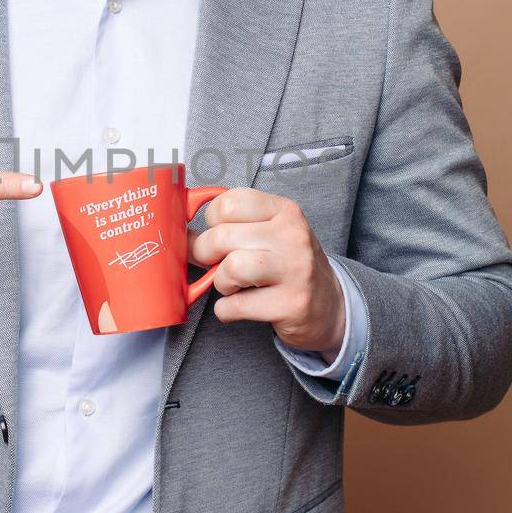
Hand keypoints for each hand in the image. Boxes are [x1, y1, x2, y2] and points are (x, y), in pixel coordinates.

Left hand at [186, 187, 345, 359]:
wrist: (330, 306)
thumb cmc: (288, 265)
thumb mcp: (269, 234)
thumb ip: (231, 226)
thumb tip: (181, 231)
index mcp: (284, 211)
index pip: (229, 202)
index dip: (212, 221)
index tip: (218, 233)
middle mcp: (292, 236)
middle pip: (222, 237)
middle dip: (205, 254)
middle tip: (214, 264)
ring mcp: (295, 270)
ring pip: (231, 268)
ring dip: (220, 282)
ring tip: (232, 285)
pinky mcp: (291, 304)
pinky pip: (235, 306)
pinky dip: (226, 310)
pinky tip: (240, 306)